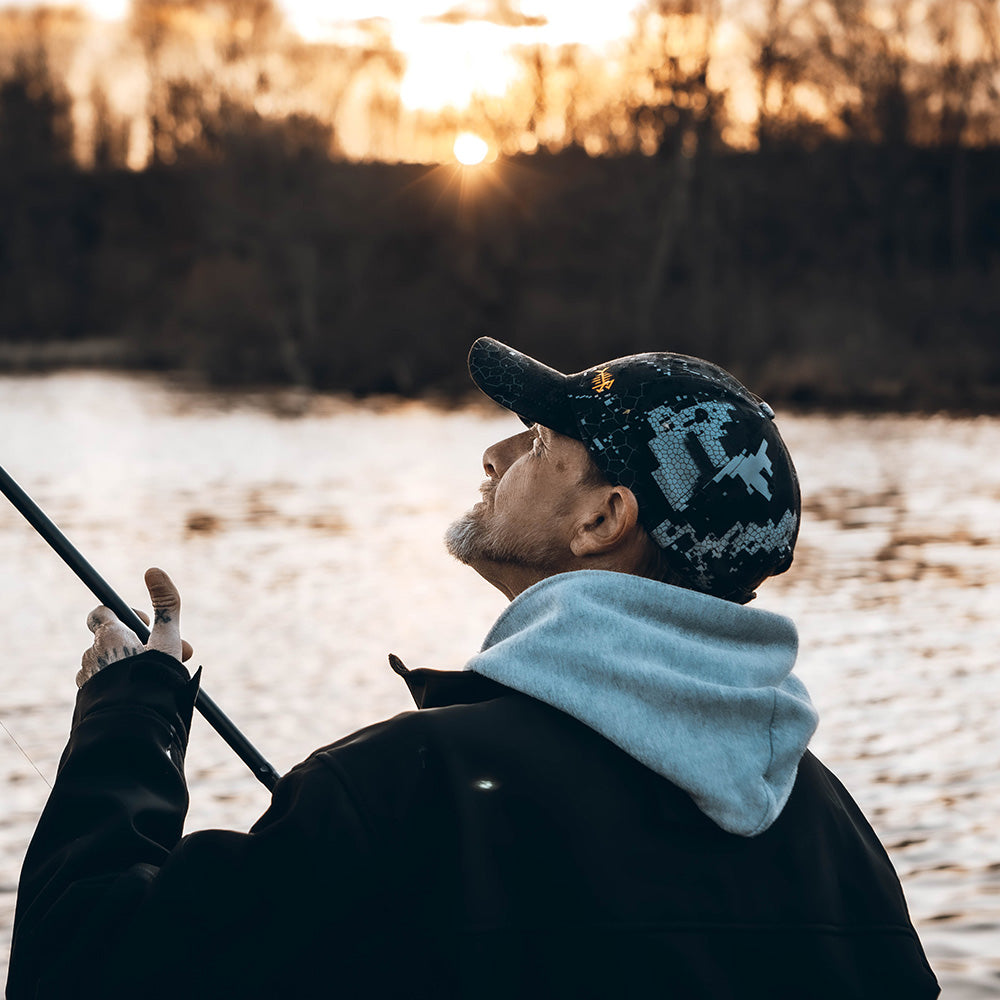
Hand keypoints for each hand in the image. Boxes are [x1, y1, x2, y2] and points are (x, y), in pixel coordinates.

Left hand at [77, 568, 193, 687]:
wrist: (131, 727)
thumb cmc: (152, 680)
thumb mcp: (167, 640)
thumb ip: (166, 605)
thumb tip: (153, 570)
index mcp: (108, 636)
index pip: (101, 613)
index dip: (123, 616)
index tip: (144, 627)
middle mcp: (92, 653)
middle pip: (110, 639)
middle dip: (138, 646)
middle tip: (165, 657)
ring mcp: (87, 677)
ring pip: (107, 663)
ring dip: (129, 665)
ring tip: (155, 679)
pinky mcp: (87, 698)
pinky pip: (101, 683)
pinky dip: (119, 684)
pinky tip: (139, 694)